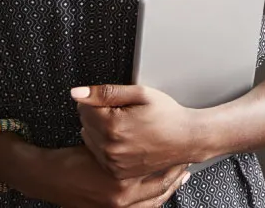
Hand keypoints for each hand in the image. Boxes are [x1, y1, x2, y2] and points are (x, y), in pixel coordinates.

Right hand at [30, 146, 188, 207]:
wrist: (49, 176)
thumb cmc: (71, 157)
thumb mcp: (101, 142)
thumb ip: (122, 138)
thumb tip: (146, 132)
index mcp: (122, 182)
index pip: (159, 172)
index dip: (173, 160)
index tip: (182, 152)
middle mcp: (122, 200)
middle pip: (161, 189)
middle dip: (176, 177)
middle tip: (186, 165)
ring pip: (153, 202)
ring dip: (168, 190)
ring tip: (179, 178)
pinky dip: (152, 200)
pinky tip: (158, 192)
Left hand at [72, 84, 203, 178]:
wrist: (186, 139)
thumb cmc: (168, 115)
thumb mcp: (140, 94)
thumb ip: (106, 92)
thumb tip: (78, 93)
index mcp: (113, 125)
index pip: (83, 107)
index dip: (98, 100)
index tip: (115, 101)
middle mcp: (110, 147)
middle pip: (85, 123)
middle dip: (98, 114)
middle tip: (123, 112)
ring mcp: (114, 162)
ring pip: (89, 138)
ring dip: (100, 130)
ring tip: (124, 126)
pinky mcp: (117, 171)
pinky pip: (98, 154)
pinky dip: (106, 146)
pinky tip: (124, 139)